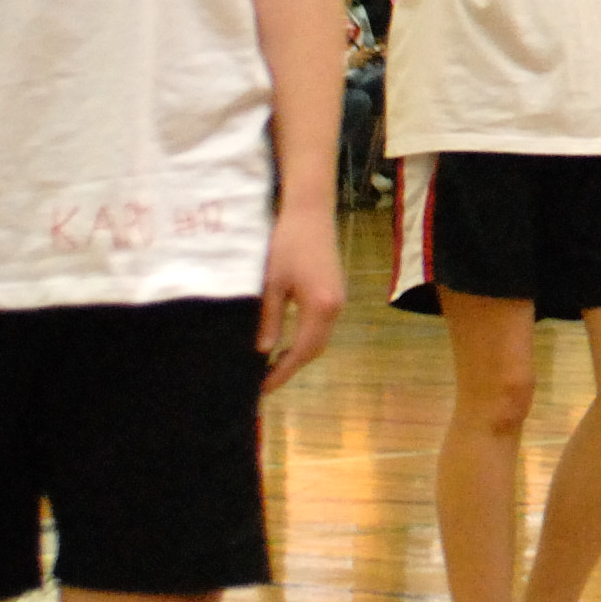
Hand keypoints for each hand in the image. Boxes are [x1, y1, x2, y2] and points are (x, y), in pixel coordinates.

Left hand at [256, 207, 344, 395]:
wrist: (310, 212)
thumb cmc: (286, 243)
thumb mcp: (271, 283)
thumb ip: (270, 318)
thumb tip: (264, 351)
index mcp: (320, 307)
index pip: (302, 351)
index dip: (282, 372)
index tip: (262, 388)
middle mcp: (335, 307)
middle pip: (316, 349)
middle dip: (291, 368)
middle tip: (264, 383)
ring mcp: (338, 299)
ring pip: (320, 338)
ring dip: (299, 354)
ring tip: (272, 367)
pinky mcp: (335, 291)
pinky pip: (322, 325)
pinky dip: (306, 339)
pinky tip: (287, 342)